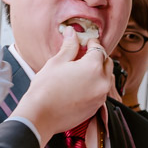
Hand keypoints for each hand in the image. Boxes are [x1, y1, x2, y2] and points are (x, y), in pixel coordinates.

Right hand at [12, 27, 113, 147]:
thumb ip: (69, 46)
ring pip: (106, 78)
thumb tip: (72, 32)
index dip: (92, 42)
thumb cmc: (45, 88)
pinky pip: (101, 91)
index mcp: (93, 67)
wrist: (40, 115)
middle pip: (107, 63)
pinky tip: (81, 84)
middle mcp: (102, 82)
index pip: (99, 48)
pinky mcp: (96, 107)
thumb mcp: (57, 62)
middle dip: (98, 56)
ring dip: (99, 71)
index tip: (85, 41)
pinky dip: (95, 85)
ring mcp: (101, 96)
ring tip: (83, 70)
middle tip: (84, 54)